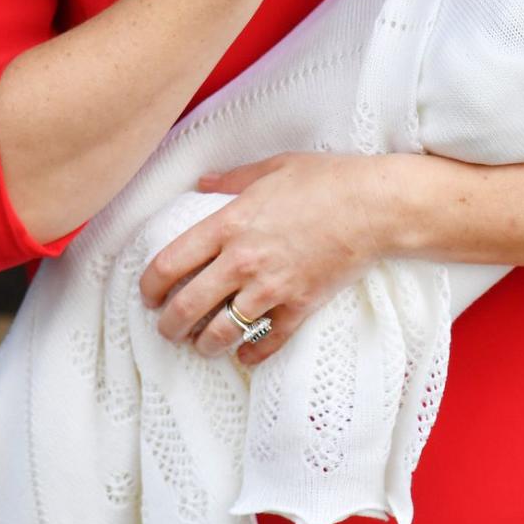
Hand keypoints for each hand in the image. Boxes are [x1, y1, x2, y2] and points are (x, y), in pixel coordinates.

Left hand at [138, 152, 387, 364]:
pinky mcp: (299, 306)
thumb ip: (232, 179)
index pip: (169, 264)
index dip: (149, 286)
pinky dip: (251, 356)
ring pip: (220, 333)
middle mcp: (243, 261)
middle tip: (168, 330)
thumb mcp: (274, 167)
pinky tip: (245, 356)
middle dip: (169, 326)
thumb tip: (203, 181)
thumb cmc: (327, 180)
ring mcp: (271, 287)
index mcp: (229, 224)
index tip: (148, 296)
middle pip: (187, 307)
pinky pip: (266, 343)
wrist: (375, 206)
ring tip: (200, 346)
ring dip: (204, 345)